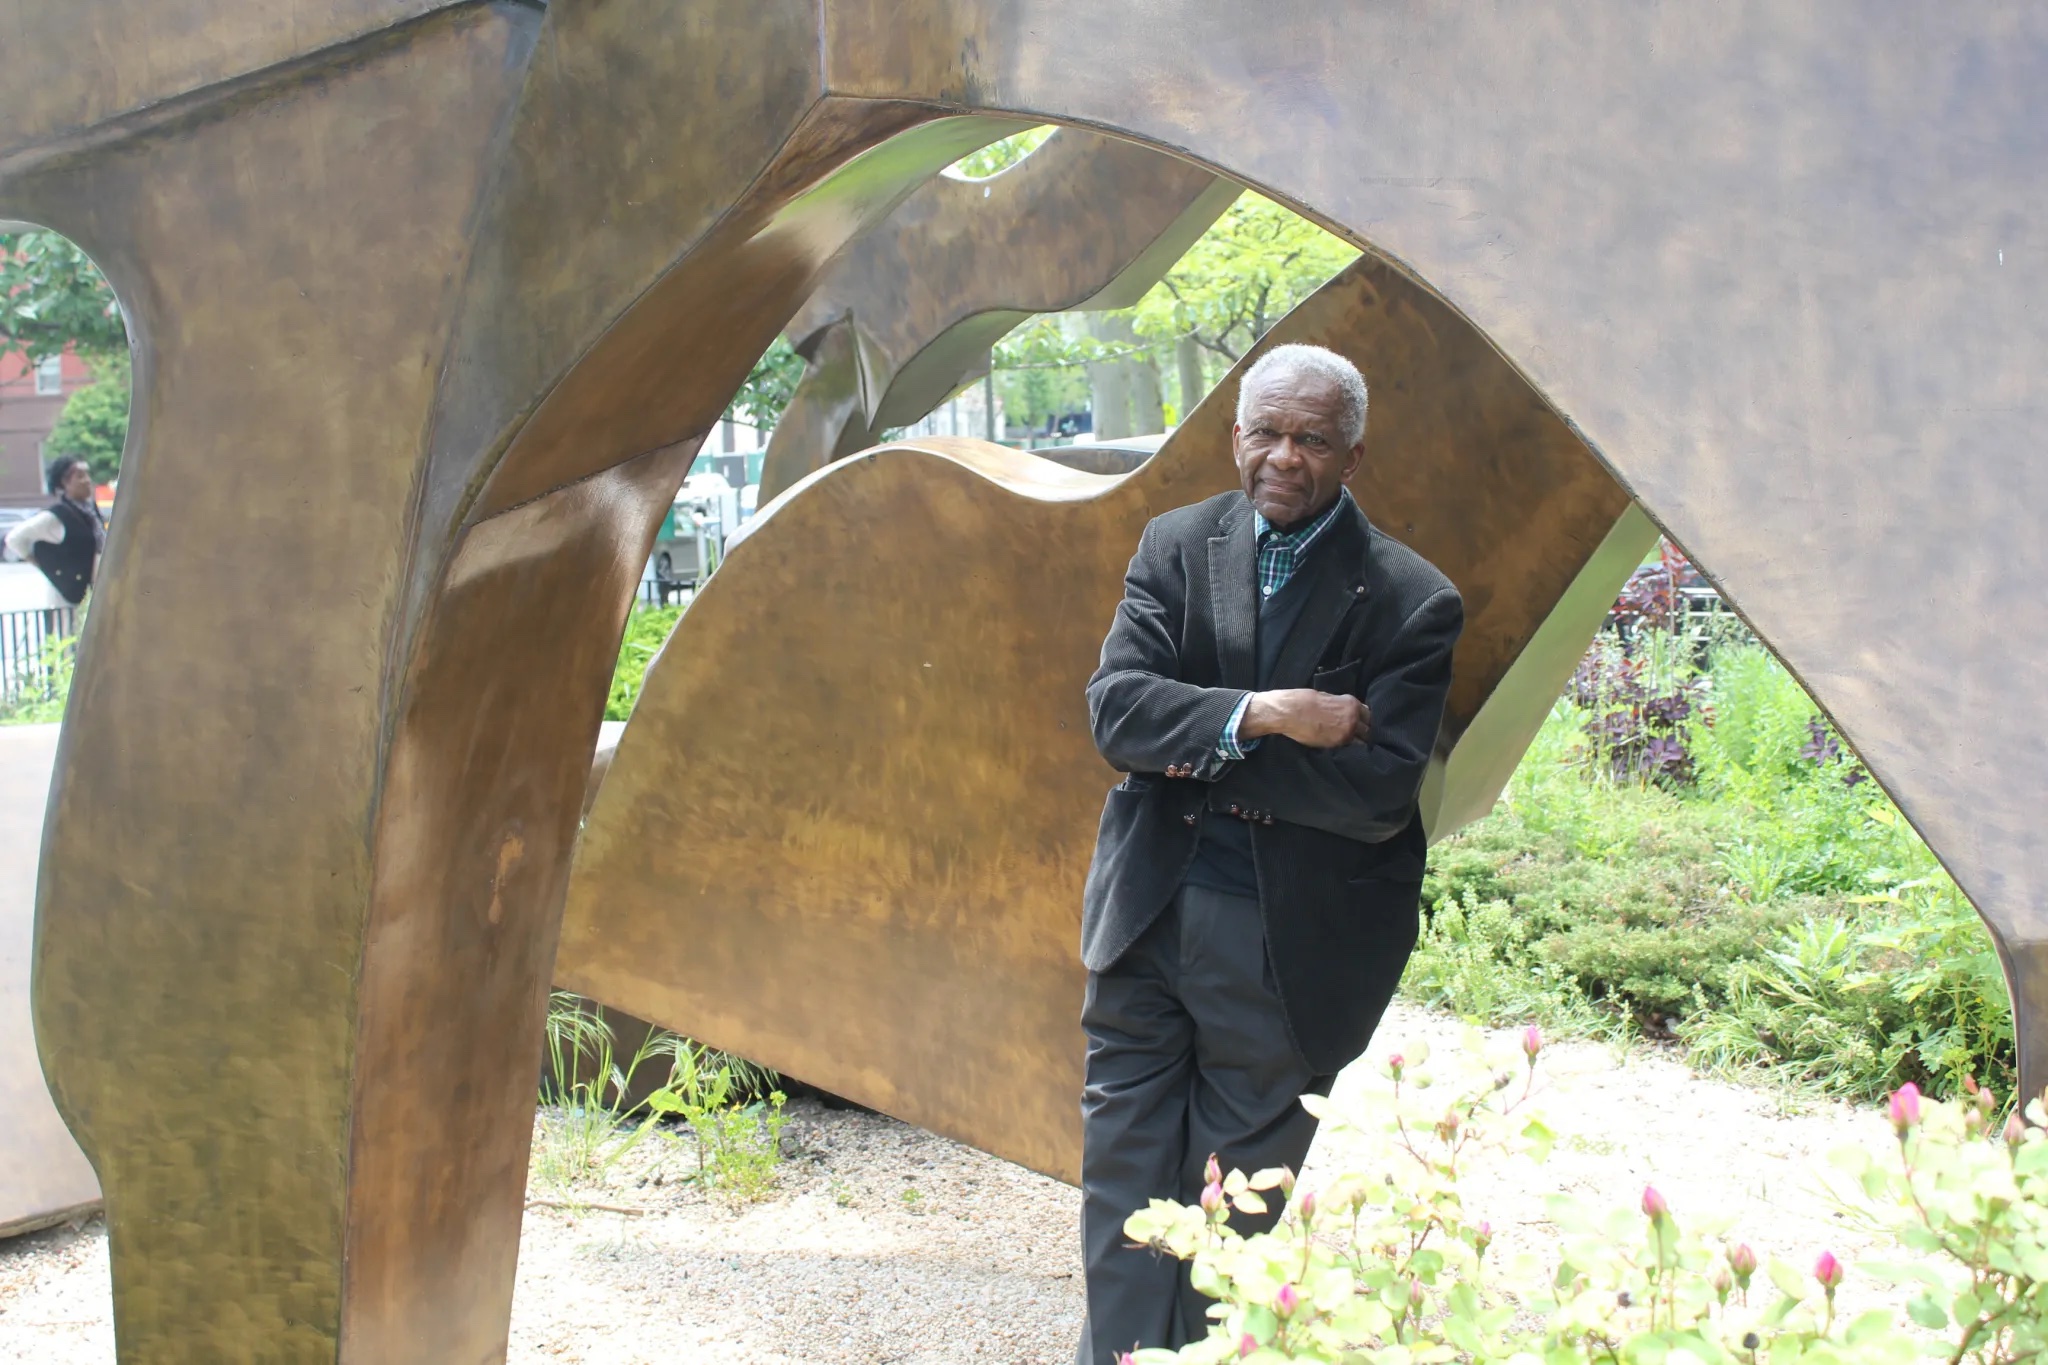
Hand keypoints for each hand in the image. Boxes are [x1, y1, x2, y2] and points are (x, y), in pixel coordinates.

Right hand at [1240, 688, 1370, 748]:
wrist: (1288, 712)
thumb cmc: (1303, 700)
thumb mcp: (1326, 697)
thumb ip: (1340, 705)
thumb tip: (1345, 711)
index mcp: (1351, 704)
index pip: (1368, 714)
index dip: (1364, 719)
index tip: (1361, 723)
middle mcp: (1353, 719)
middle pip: (1368, 730)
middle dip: (1364, 732)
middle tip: (1358, 734)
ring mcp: (1345, 734)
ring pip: (1361, 742)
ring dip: (1358, 741)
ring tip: (1351, 742)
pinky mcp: (1335, 745)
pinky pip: (1348, 748)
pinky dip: (1347, 747)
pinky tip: (1341, 745)